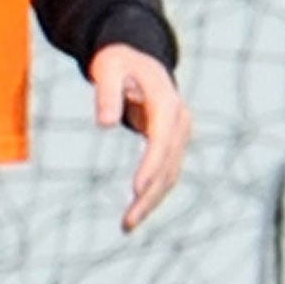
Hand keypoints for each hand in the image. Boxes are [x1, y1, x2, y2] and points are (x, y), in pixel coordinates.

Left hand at [88, 43, 190, 232]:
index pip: (162, 140)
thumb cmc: (119, 61)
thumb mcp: (109, 68)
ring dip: (151, 202)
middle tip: (127, 221)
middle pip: (168, 165)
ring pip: (169, 175)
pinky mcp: (171, 144)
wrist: (138, 57)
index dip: (151, 166)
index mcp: (167, 103)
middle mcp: (179, 122)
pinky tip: (135, 212)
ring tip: (127, 225)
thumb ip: (107, 93)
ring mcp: (179, 135)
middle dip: (149, 195)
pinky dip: (152, 194)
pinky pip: (165, 173)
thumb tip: (104, 125)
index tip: (136, 189)